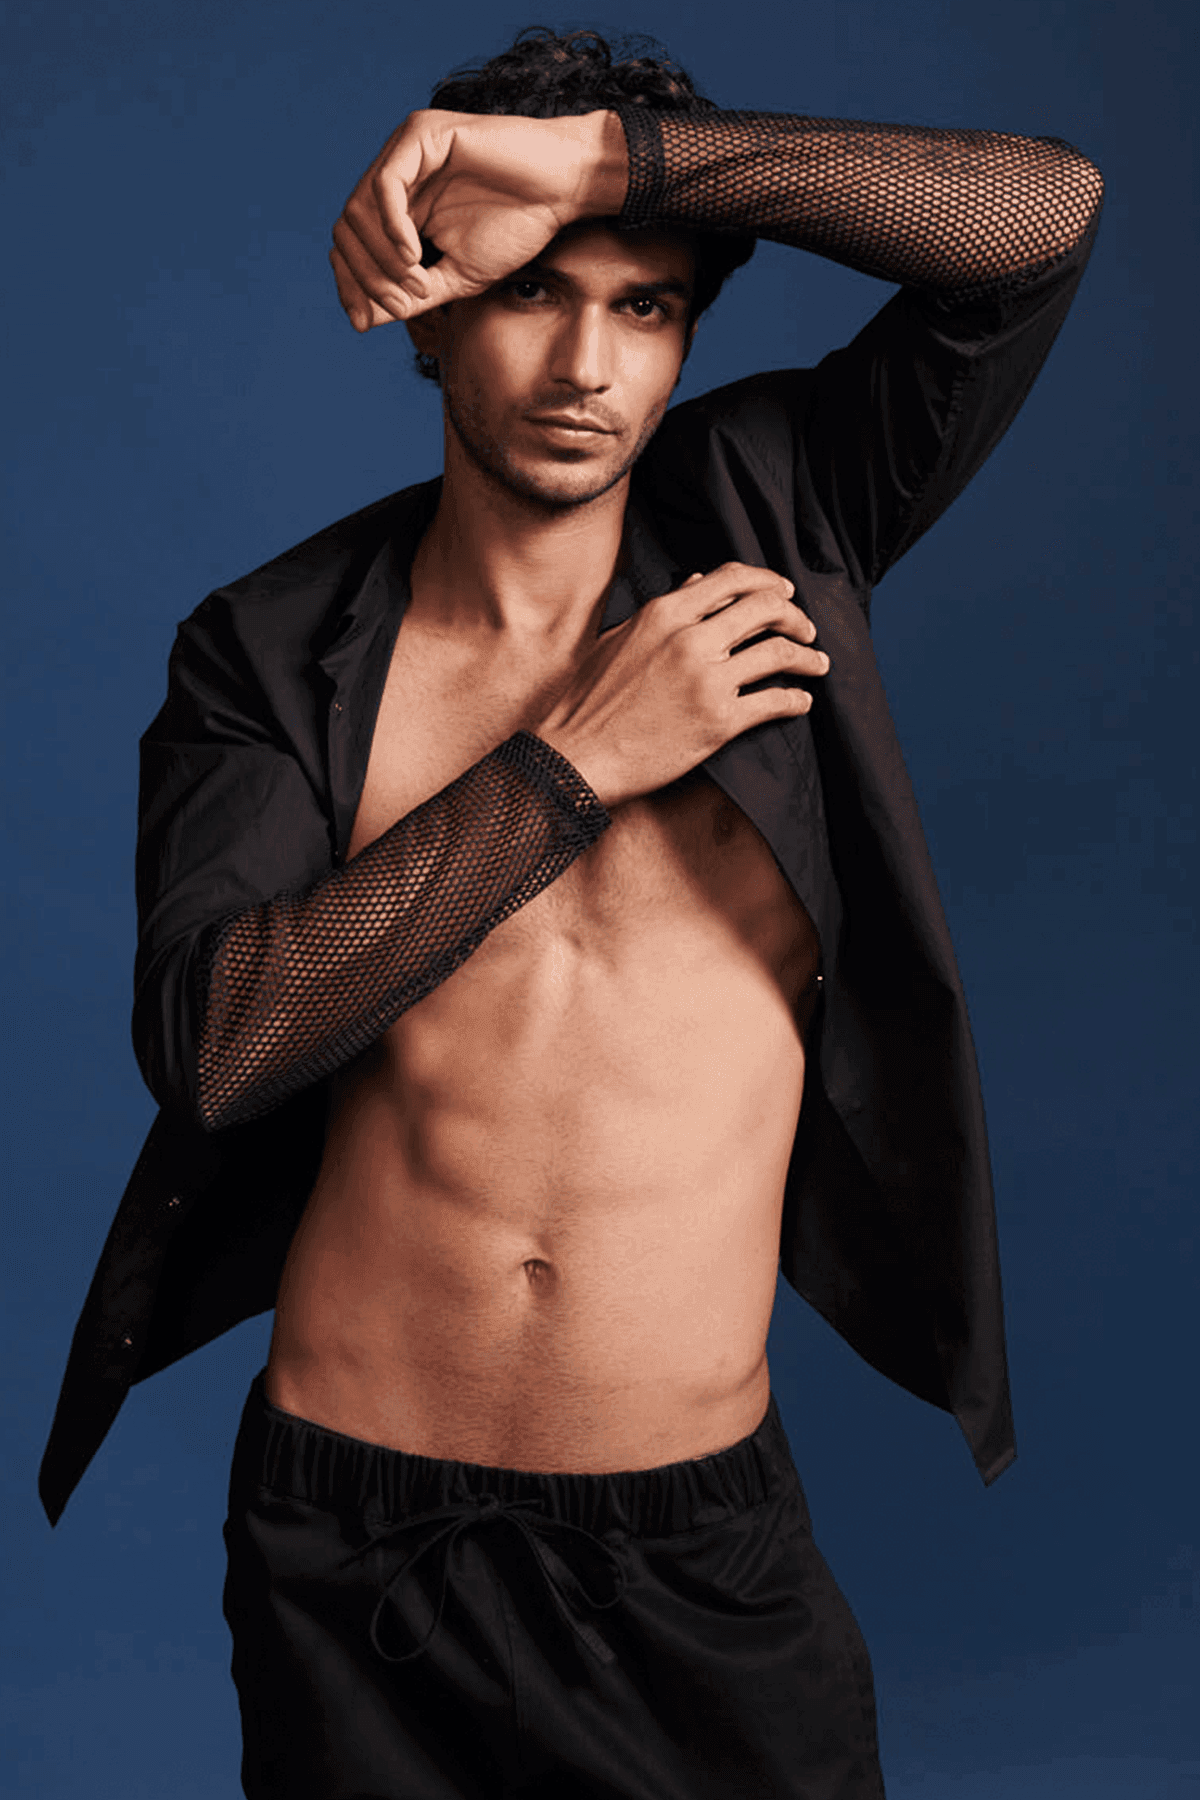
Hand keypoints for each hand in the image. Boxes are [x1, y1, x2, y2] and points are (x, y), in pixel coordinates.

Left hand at [330, 109, 626, 329]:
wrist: (562, 188)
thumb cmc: (517, 227)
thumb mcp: (457, 276)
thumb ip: (413, 294)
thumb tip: (363, 319)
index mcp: (399, 205)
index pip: (351, 243)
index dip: (349, 284)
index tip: (362, 323)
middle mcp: (395, 174)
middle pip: (346, 229)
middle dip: (364, 276)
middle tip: (399, 305)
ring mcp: (405, 150)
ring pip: (358, 209)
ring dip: (380, 257)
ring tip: (414, 282)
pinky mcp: (421, 134)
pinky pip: (385, 184)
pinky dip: (391, 227)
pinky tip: (412, 255)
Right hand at [534, 565, 829, 809]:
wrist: (576, 757)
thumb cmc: (588, 702)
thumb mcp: (619, 640)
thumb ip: (662, 611)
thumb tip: (695, 583)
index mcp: (666, 613)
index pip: (733, 580)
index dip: (769, 582)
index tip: (785, 593)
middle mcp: (691, 639)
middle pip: (767, 609)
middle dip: (796, 617)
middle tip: (807, 631)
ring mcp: (707, 680)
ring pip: (779, 654)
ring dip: (807, 658)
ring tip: (817, 665)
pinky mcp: (719, 722)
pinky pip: (775, 702)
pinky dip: (796, 699)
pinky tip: (801, 702)